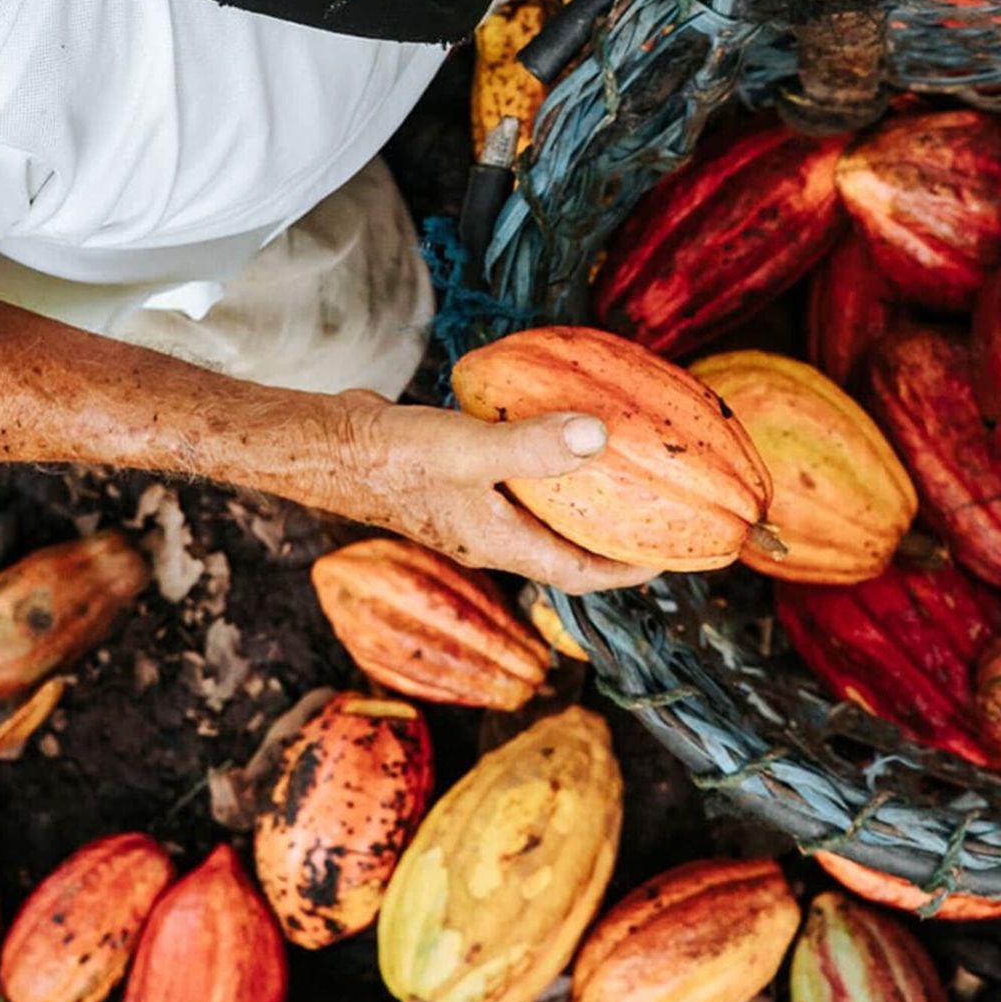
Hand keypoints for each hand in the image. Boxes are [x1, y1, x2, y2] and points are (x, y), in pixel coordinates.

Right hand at [309, 395, 656, 592]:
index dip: (629, 570)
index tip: (672, 559)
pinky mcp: (458, 481)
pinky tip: (555, 428)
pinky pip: (517, 481)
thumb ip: (534, 447)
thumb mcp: (470, 450)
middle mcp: (492, 535)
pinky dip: (545, 466)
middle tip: (658, 513)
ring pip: (541, 514)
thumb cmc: (393, 458)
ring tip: (620, 469)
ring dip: (579, 500)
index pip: (579, 573)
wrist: (328, 447)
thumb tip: (599, 437)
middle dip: (613, 537)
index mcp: (502, 544)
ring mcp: (473, 510)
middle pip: (566, 548)